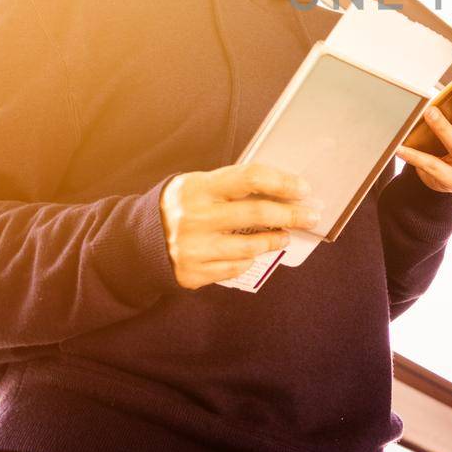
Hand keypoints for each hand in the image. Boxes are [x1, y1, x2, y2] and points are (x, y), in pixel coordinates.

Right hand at [159, 162, 321, 288]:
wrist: (140, 240)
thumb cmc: (184, 206)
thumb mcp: (200, 185)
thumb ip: (234, 186)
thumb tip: (284, 191)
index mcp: (198, 187)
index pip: (250, 178)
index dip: (282, 182)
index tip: (303, 189)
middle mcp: (195, 217)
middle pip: (257, 214)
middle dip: (292, 214)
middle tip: (311, 216)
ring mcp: (193, 248)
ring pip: (250, 246)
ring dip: (276, 240)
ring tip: (286, 235)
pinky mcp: (192, 273)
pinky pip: (235, 267)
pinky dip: (250, 259)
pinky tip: (255, 252)